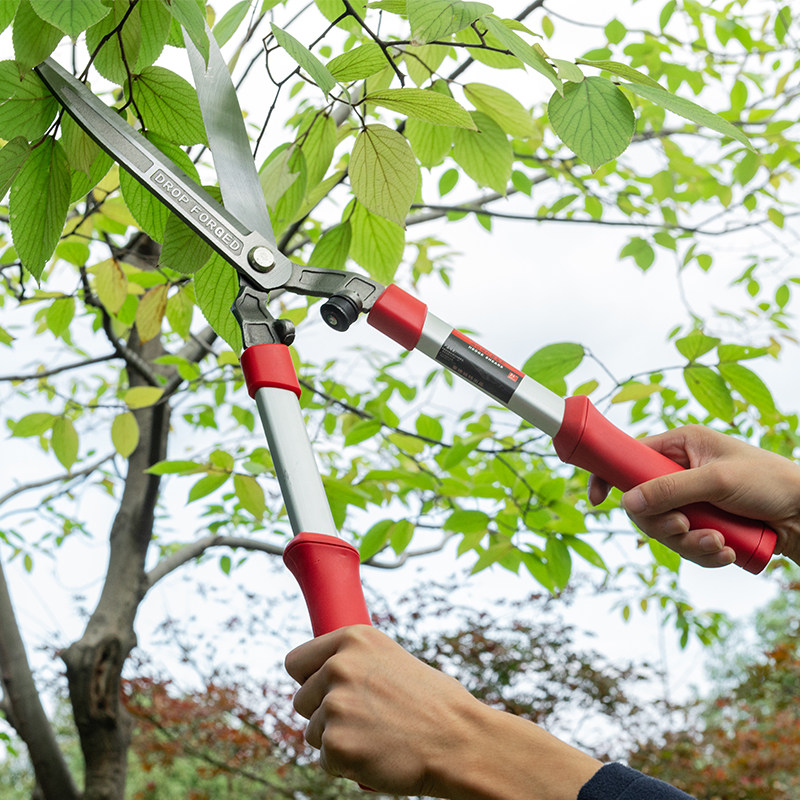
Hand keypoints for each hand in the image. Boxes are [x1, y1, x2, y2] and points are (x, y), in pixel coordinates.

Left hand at [285, 626, 600, 799]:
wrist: (459, 740)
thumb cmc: (434, 703)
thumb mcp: (392, 660)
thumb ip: (355, 662)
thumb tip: (322, 673)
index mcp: (352, 639)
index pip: (296, 662)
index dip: (310, 680)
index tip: (326, 690)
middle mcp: (338, 666)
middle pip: (302, 701)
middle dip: (325, 714)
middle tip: (366, 720)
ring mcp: (335, 705)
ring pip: (313, 733)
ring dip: (337, 740)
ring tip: (378, 736)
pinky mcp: (335, 745)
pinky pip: (326, 761)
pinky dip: (346, 765)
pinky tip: (377, 755)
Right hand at [588, 425, 799, 566]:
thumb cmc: (771, 483)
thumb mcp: (718, 481)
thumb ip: (670, 490)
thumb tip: (626, 504)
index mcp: (681, 446)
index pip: (631, 456)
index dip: (609, 475)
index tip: (596, 499)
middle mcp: (681, 472)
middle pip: (643, 503)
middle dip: (663, 523)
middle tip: (684, 527)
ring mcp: (692, 500)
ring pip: (664, 529)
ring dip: (689, 543)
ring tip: (720, 544)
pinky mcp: (705, 524)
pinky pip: (686, 545)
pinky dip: (704, 553)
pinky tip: (728, 551)